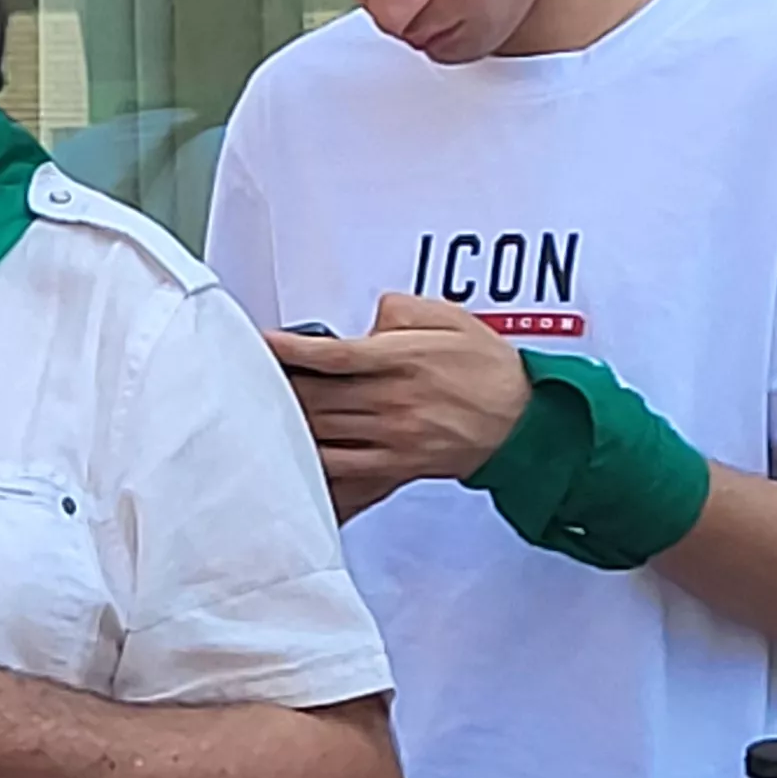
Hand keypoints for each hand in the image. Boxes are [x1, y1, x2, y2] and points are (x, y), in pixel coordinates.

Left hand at [264, 295, 530, 496]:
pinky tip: (291, 449)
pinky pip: (342, 467)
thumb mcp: (451, 319)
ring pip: (323, 431)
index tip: (265, 343)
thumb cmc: (488, 369)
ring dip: (289, 420)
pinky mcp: (395, 464)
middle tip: (253, 375)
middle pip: (319, 396)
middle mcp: (393, 400)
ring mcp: (392, 437)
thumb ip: (403, 310)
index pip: (333, 355)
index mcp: (403, 360)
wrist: (524, 422)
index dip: (292, 350)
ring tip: (263, 408)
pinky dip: (311, 458)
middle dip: (281, 385)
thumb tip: (371, 317)